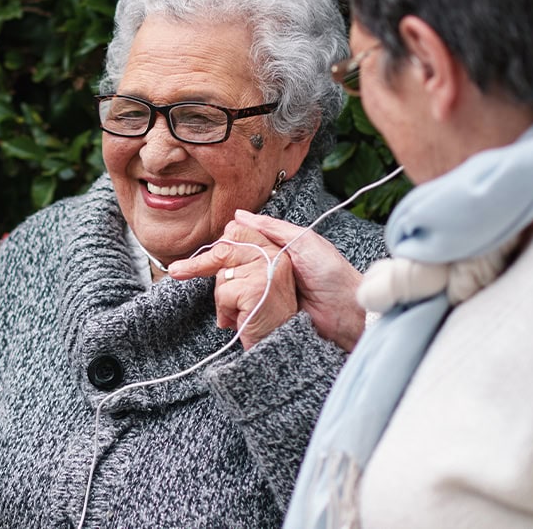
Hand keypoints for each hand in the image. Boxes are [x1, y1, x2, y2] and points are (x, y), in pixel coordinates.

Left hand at [167, 215, 298, 348]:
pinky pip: (223, 293)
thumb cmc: (264, 316)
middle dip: (198, 263)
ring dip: (222, 298)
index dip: (219, 243)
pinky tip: (238, 320)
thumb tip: (216, 241)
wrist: (279, 345)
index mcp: (276, 251)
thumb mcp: (255, 282)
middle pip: (225, 248)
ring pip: (221, 274)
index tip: (202, 255)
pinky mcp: (256, 289)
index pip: (239, 231)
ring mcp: (266, 271)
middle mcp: (275, 257)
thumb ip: (241, 261)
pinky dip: (225, 311)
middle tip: (177, 271)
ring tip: (239, 312)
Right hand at [171, 210, 366, 350]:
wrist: (350, 313)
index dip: (216, 251)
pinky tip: (225, 316)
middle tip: (183, 273)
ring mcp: (267, 296)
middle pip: (230, 269)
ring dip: (222, 296)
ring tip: (212, 297)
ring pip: (233, 292)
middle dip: (211, 272)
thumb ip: (272, 228)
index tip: (197, 255)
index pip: (237, 246)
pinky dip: (233, 314)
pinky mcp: (268, 317)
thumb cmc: (332, 274)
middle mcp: (267, 272)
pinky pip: (244, 313)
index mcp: (274, 252)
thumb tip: (239, 215)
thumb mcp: (304, 242)